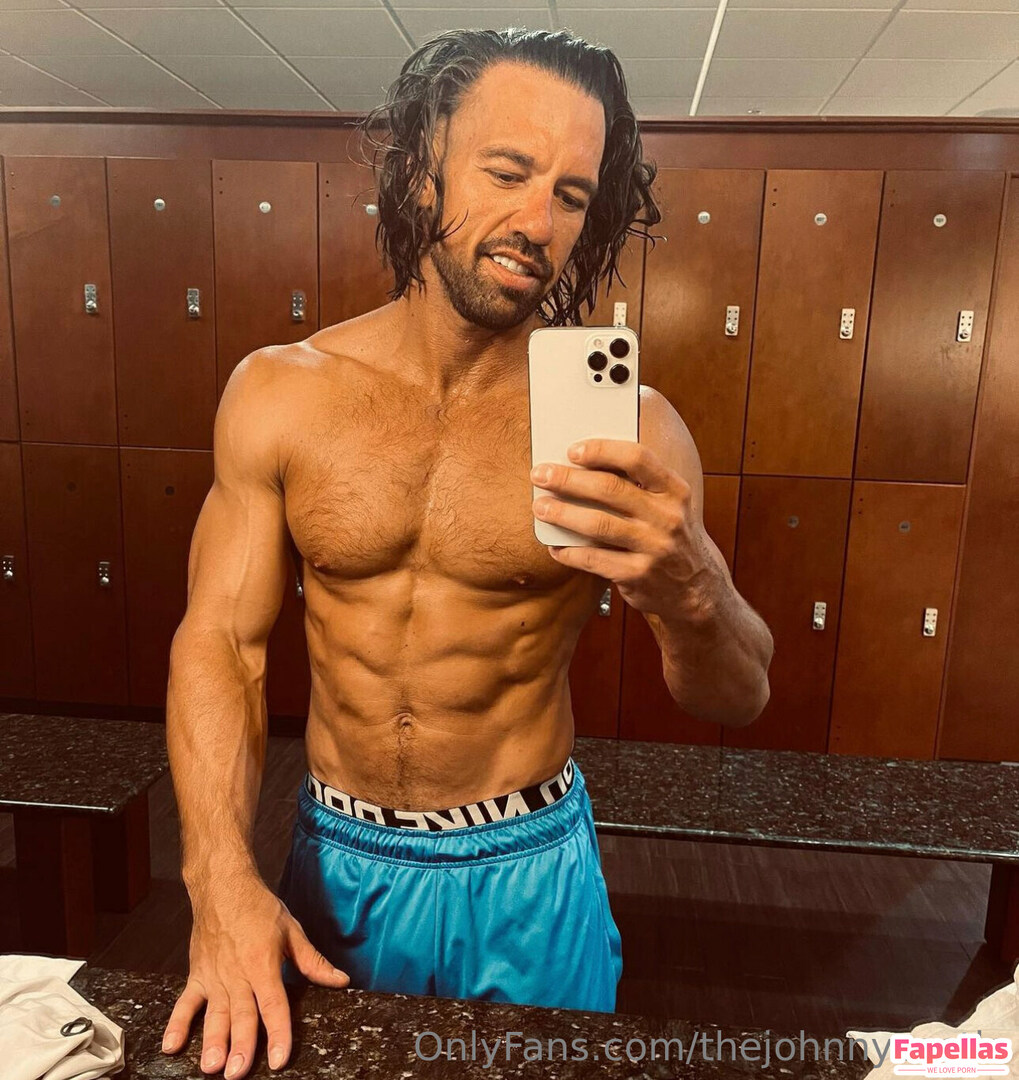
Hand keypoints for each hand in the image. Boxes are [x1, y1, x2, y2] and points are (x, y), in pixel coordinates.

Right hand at [161, 873, 349, 1076]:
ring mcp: (214, 977)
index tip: (280, 1060)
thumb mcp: (292, 931)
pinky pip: (185, 1003)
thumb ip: (313, 961)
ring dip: (212, 1041)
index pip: (273, 1005)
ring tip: (210, 1067)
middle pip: (242, 1016)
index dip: (278, 1034)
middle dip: (241, 1047)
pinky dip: (176, 1024)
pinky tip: (170, 1046)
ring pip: (214, 1015)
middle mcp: (237, 975)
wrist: (223, 886)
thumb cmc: (259, 908)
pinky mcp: (197, 975)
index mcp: (263, 964)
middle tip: (238, 1074)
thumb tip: (340, 980)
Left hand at [530, 439, 715, 616]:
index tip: (572, 450)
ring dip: (563, 513)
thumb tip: (580, 466)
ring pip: (599, 524)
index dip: (602, 450)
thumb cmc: (667, 535)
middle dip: (569, 479)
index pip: (637, 458)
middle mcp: (667, 517)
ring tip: (540, 507)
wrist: (695, 588)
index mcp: (674, 490)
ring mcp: (654, 548)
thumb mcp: (667, 505)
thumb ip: (636, 485)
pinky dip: (570, 552)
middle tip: (540, 474)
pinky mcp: (639, 576)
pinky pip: (595, 560)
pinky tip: (554, 547)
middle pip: (610, 489)